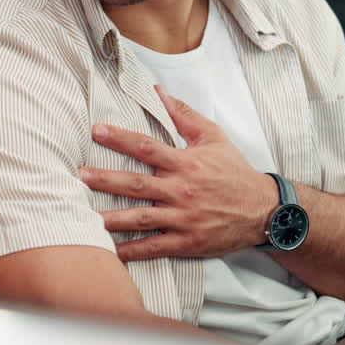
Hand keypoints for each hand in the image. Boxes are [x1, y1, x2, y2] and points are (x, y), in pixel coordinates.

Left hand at [80, 86, 278, 260]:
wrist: (263, 211)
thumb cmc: (235, 172)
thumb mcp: (214, 138)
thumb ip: (184, 115)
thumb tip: (158, 92)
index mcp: (186, 163)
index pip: (147, 147)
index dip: (120, 138)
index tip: (97, 131)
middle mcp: (181, 190)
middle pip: (137, 184)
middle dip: (106, 180)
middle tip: (80, 176)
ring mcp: (183, 218)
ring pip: (142, 218)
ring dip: (113, 218)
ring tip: (87, 218)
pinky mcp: (187, 242)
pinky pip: (155, 247)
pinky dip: (133, 251)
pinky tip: (112, 252)